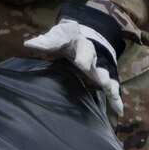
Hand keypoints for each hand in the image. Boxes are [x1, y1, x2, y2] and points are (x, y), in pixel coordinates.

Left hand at [24, 2, 123, 121]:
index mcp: (84, 48)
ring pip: (108, 82)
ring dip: (111, 91)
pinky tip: (119, 112)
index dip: (83, 57)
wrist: (83, 39)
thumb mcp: (58, 37)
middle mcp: (95, 61)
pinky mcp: (102, 82)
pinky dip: (115, 101)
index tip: (81, 62)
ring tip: (116, 103)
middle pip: (99, 68)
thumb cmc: (69, 39)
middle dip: (101, 76)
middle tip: (104, 82)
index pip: (84, 52)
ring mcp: (100, 72)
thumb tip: (29, 44)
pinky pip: (110, 91)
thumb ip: (47, 42)